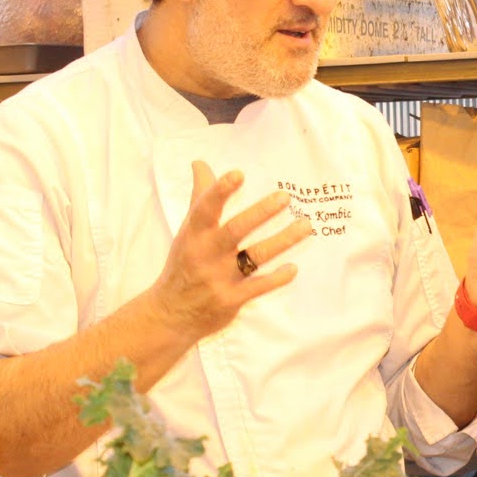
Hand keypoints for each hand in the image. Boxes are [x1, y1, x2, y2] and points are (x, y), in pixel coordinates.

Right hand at [148, 162, 312, 339]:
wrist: (170, 312)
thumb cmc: (185, 263)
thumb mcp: (188, 230)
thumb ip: (200, 197)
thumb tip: (199, 163)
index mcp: (195, 234)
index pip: (206, 209)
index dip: (220, 191)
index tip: (239, 174)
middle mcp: (206, 253)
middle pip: (235, 230)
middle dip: (260, 212)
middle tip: (285, 197)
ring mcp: (219, 277)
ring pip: (254, 256)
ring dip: (282, 241)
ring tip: (305, 226)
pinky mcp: (231, 299)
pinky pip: (258, 286)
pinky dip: (277, 278)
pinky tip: (294, 268)